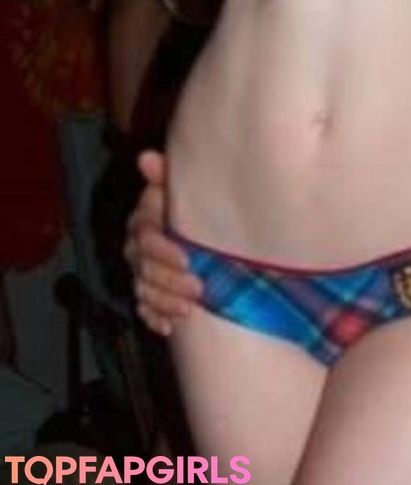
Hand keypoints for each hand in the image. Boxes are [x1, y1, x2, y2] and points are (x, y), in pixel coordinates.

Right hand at [124, 149, 201, 333]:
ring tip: (190, 308)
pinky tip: (170, 327)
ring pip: (144, 291)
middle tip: (198, 287)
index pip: (144, 235)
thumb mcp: (179, 188)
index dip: (163, 249)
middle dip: (170, 280)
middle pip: (144, 268)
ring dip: (166, 301)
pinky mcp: (147, 294)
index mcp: (144, 221)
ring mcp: (140, 272)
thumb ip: (164, 176)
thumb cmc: (188, 205)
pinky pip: (144, 309)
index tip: (187, 257)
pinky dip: (156, 319)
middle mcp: (137, 248)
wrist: (198, 230)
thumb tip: (146, 157)